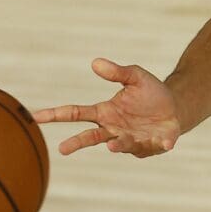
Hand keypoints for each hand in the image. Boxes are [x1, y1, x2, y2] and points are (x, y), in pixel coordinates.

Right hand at [33, 58, 180, 158]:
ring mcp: (130, 140)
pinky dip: (156, 145)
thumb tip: (95, 62)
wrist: (175, 108)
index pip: (76, 113)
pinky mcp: (150, 147)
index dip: (55, 114)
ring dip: (118, 145)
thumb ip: (118, 72)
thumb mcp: (136, 77)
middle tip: (62, 149)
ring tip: (113, 145)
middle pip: (91, 137)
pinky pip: (151, 147)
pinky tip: (165, 143)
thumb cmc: (151, 93)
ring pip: (120, 144)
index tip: (35, 116)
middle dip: (77, 143)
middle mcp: (114, 129)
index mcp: (105, 112)